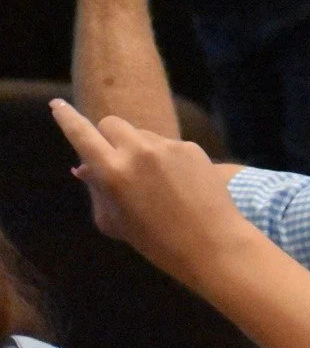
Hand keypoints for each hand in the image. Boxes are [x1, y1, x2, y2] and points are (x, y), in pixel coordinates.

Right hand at [49, 99, 252, 286]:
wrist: (212, 242)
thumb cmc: (156, 241)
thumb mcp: (115, 221)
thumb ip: (97, 190)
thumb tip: (84, 167)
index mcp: (113, 171)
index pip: (81, 134)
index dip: (67, 118)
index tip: (58, 105)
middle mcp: (139, 151)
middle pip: (111, 124)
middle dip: (107, 137)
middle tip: (115, 159)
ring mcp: (168, 146)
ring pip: (141, 133)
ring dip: (137, 147)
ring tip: (153, 179)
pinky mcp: (192, 147)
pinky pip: (168, 144)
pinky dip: (164, 157)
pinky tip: (178, 182)